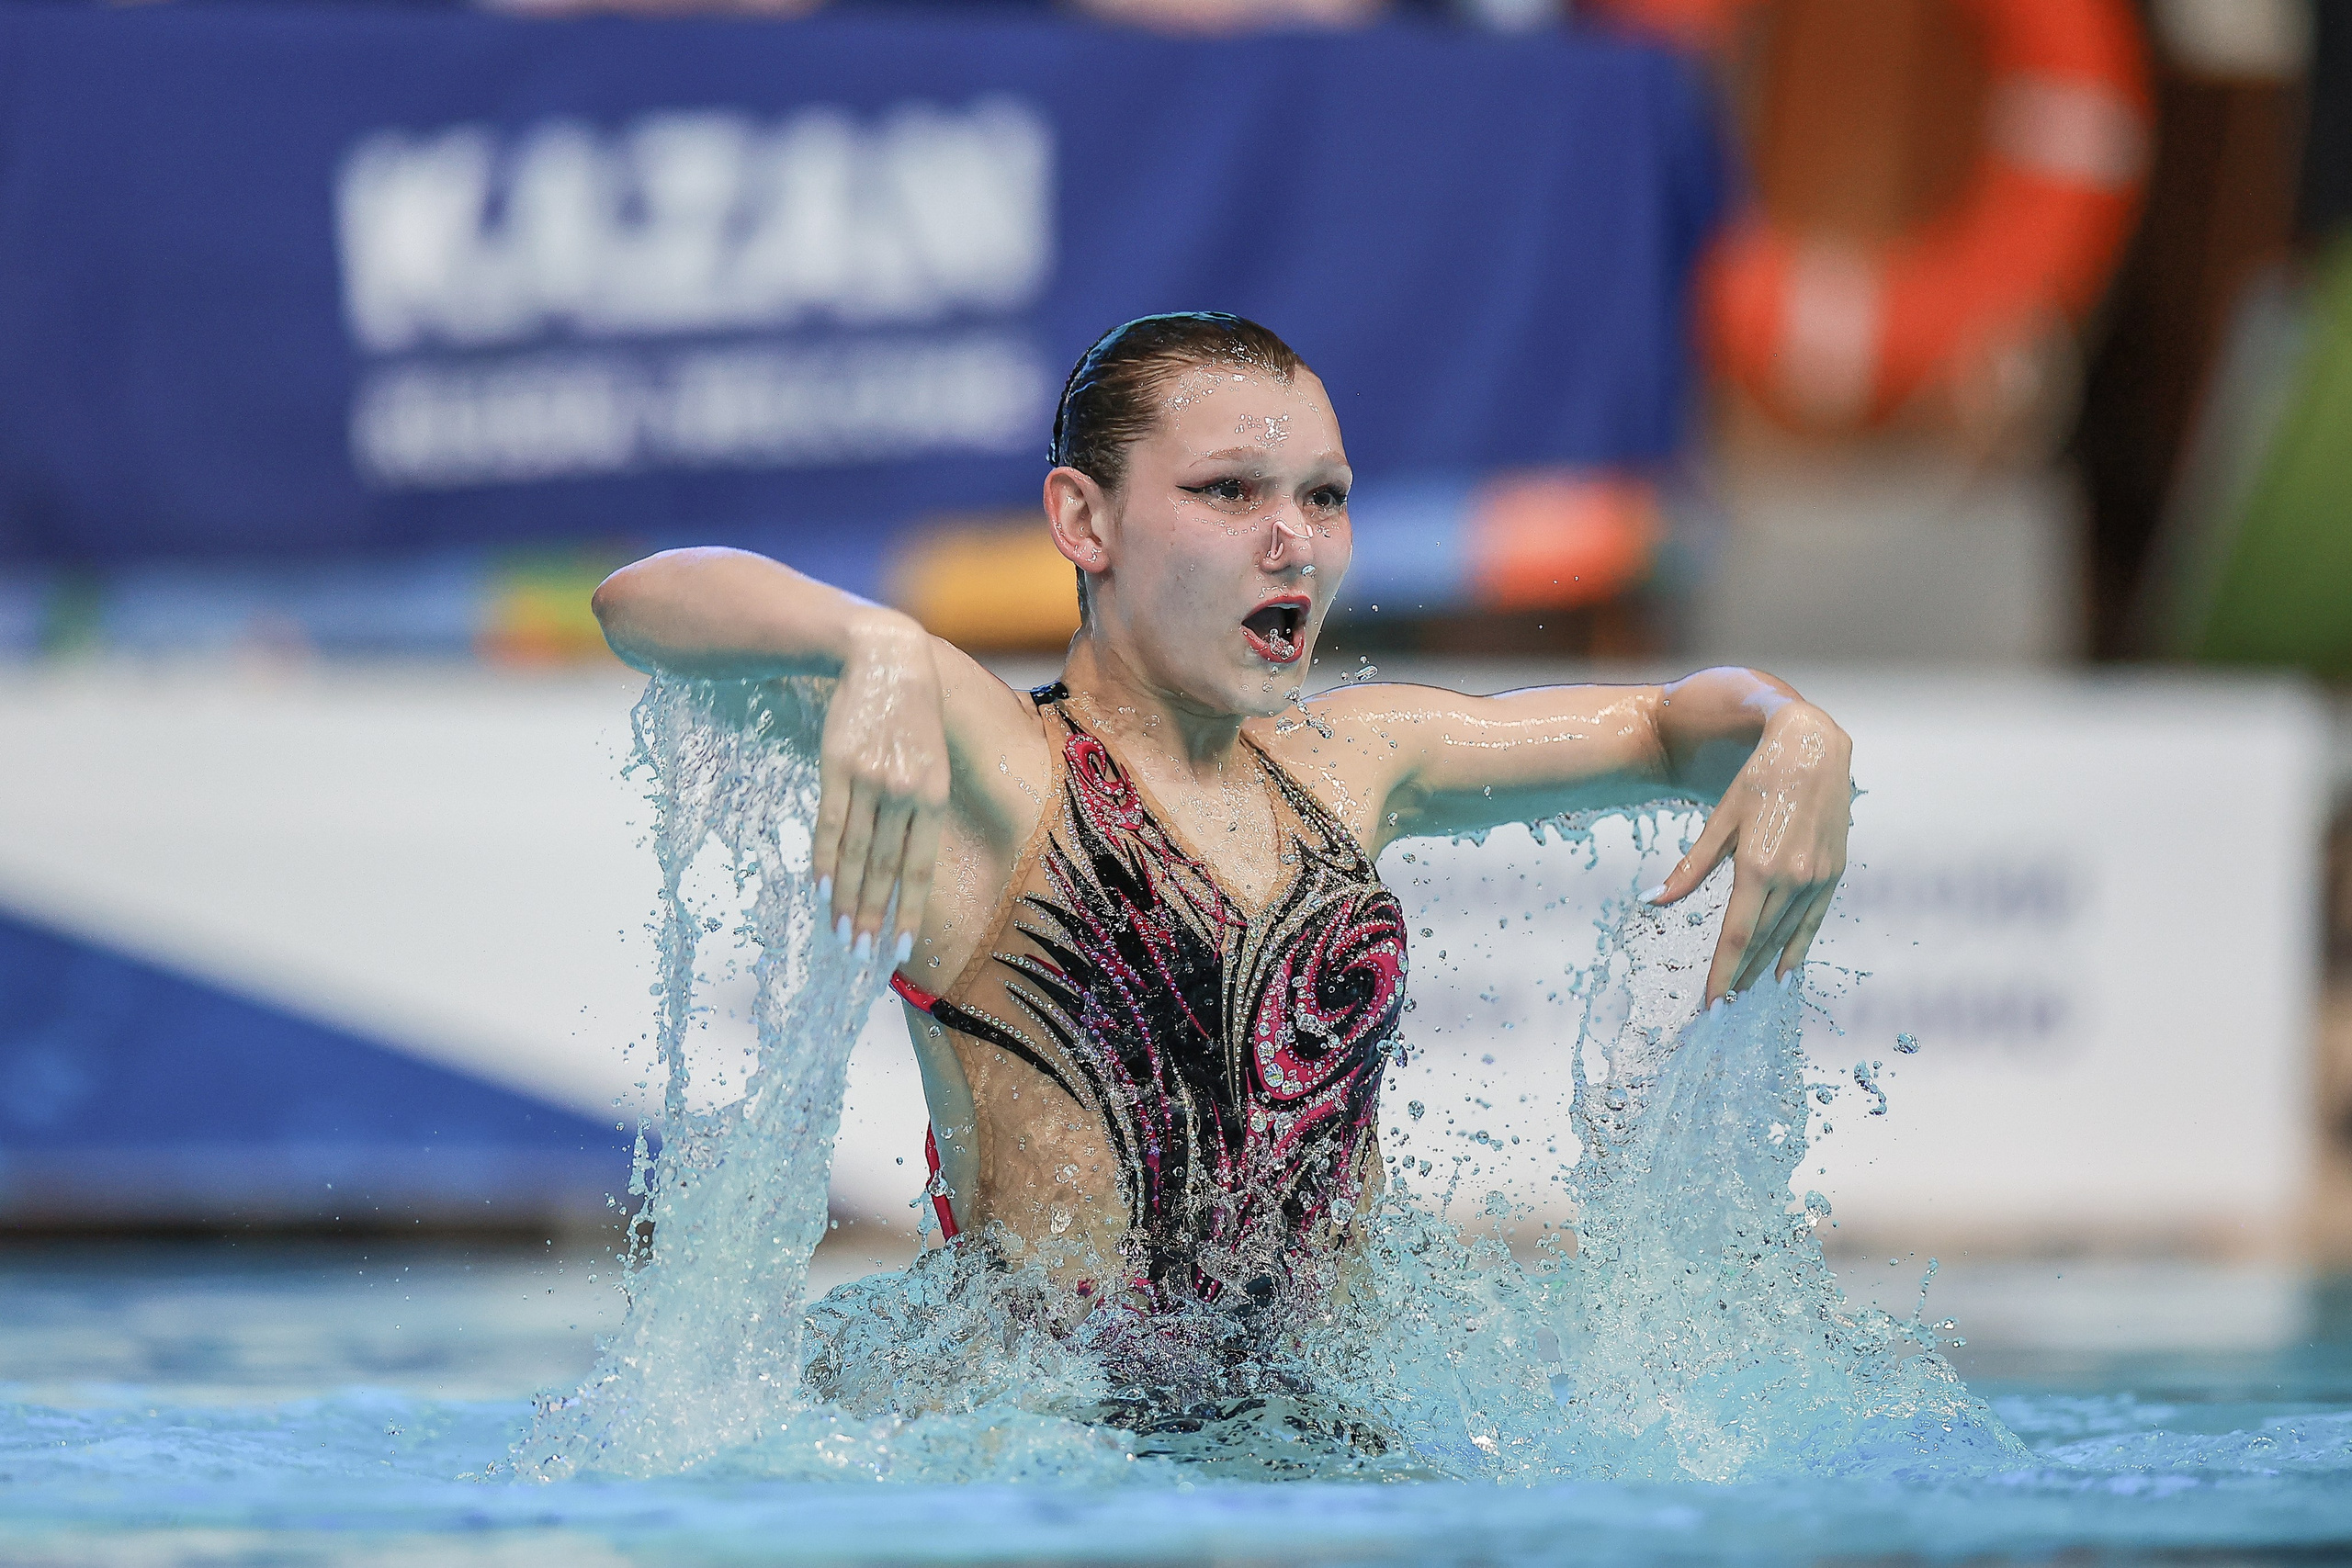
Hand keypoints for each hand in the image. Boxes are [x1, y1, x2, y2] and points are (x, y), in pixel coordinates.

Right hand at [810, 612, 948, 963]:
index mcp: (934, 796)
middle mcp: (905, 793)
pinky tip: (821, 890)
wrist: (884, 659)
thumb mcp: (932, 761)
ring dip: (847, 899)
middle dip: (873, 916)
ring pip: (856, 853)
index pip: (920, 869)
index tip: (898, 948)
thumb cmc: (912, 716)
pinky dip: (825, 860)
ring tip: (840, 934)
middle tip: (861, 954)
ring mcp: (870, 780)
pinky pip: (830, 823)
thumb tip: (904, 865)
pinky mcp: (837, 766)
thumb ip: (922, 809)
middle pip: (885, 869)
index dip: (909, 911)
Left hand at [1644, 702, 1850, 1002]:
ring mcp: (1816, 878)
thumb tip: (1655, 900)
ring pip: (1786, 936)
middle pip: (1760, 942)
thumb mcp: (1719, 821)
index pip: (1735, 936)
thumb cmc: (1758, 780)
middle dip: (1739, 977)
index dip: (1721, 972)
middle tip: (1721, 1006)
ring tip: (1745, 992)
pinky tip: (1785, 971)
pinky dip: (1798, 948)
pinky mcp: (1833, 873)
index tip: (1709, 1002)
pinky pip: (1813, 922)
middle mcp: (1790, 878)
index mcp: (1756, 866)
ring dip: (1764, 967)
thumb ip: (1691, 867)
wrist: (1813, 749)